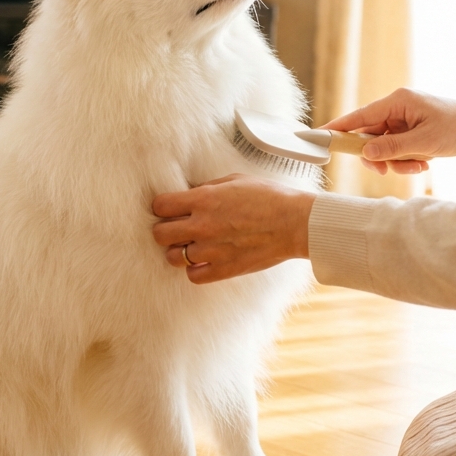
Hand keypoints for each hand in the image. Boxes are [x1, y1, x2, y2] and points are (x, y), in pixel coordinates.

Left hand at [151, 174, 315, 283]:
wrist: (295, 223)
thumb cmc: (269, 197)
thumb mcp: (235, 180)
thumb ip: (208, 188)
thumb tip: (189, 193)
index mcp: (204, 199)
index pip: (160, 206)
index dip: (162, 207)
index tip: (169, 209)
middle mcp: (202, 225)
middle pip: (160, 234)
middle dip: (164, 229)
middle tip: (176, 228)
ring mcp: (211, 250)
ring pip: (173, 257)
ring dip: (179, 250)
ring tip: (191, 246)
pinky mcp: (223, 269)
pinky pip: (193, 276)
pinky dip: (195, 269)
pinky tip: (204, 260)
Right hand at [322, 88, 455, 175]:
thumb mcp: (425, 142)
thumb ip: (393, 148)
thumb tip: (366, 153)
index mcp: (398, 102)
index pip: (360, 116)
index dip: (338, 128)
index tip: (318, 137)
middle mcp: (398, 108)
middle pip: (369, 136)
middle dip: (378, 156)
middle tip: (387, 171)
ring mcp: (405, 121)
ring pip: (383, 147)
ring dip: (397, 162)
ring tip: (418, 166)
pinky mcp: (412, 132)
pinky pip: (397, 150)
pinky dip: (406, 160)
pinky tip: (423, 163)